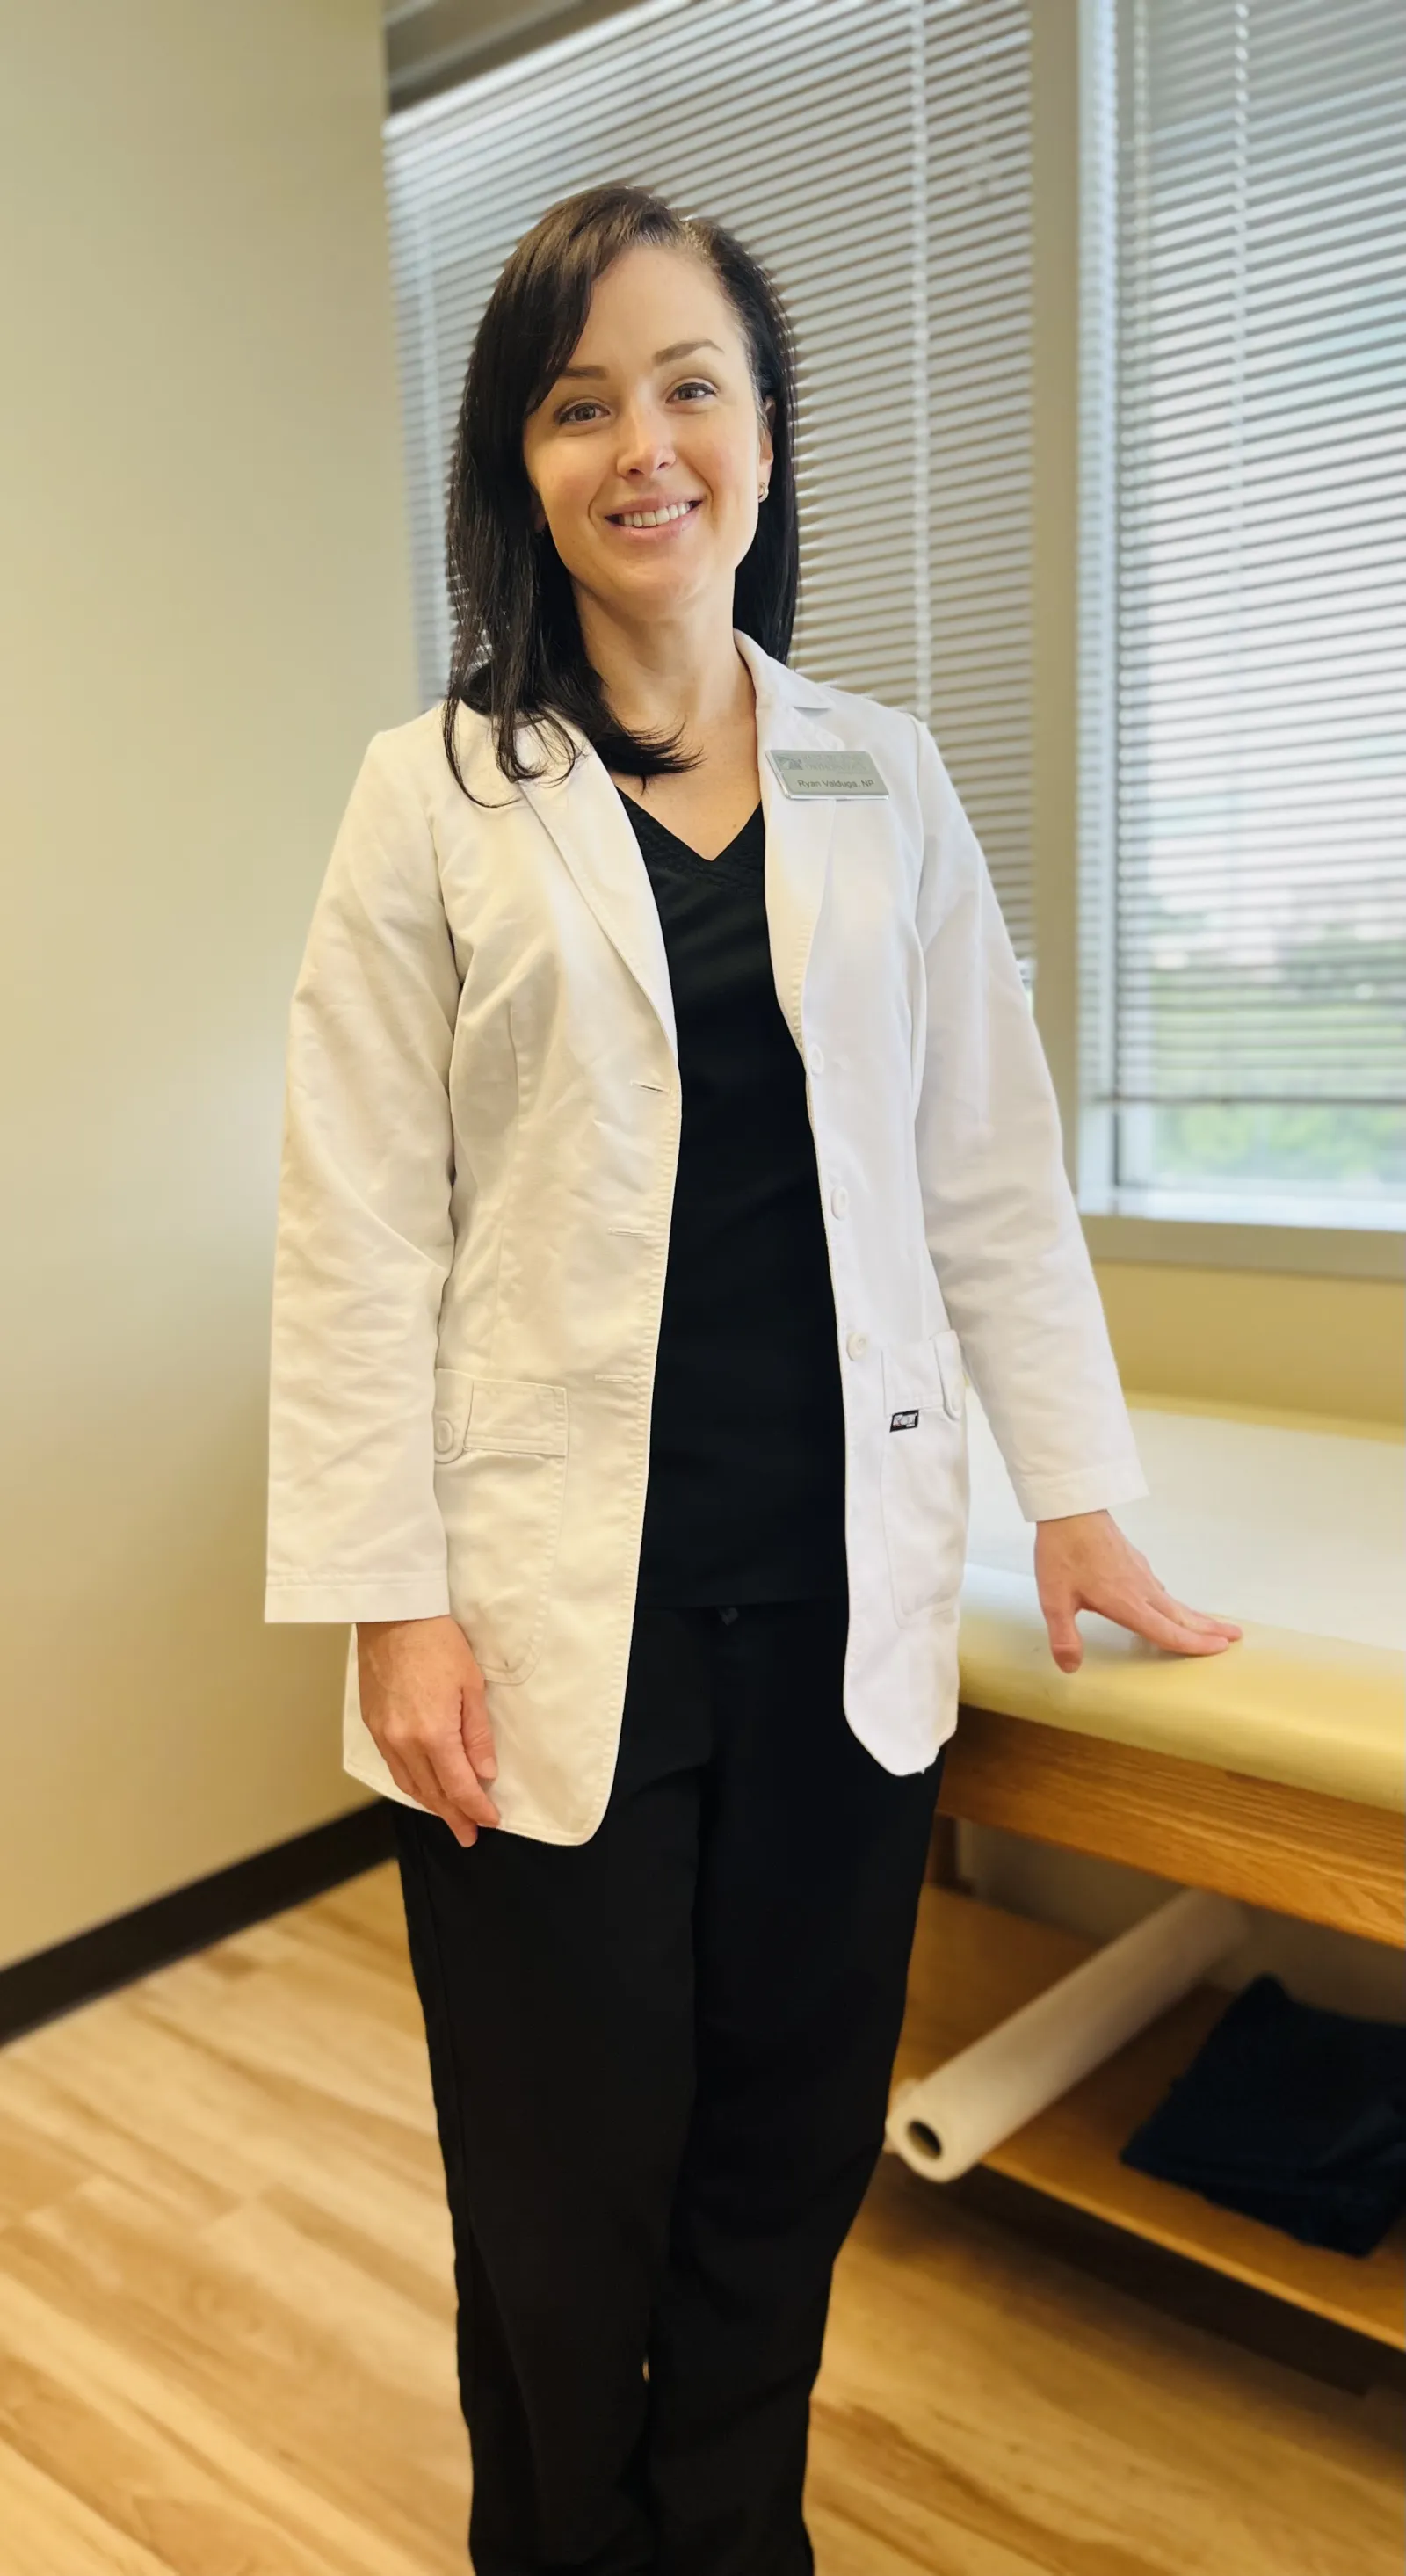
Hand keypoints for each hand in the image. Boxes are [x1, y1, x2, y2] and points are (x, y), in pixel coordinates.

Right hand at [355, 1615, 500, 1845]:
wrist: (393, 1614)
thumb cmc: (438, 1642)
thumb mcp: (472, 1685)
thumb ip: (477, 1734)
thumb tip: (485, 1772)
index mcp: (432, 1733)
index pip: (458, 1786)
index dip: (476, 1808)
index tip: (490, 1822)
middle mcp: (403, 1742)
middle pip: (431, 1792)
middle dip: (453, 1816)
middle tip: (469, 1835)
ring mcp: (384, 1734)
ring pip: (408, 1783)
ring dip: (430, 1804)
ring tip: (449, 1818)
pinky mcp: (372, 1724)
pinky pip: (393, 1766)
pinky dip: (411, 1783)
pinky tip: (422, 1787)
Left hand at [1034, 1510, 1242, 1673]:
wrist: (1070, 1510)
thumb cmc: (1063, 1553)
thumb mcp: (1054, 1600)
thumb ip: (1064, 1636)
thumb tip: (1071, 1667)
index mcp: (1128, 1603)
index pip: (1168, 1632)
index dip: (1194, 1645)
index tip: (1220, 1649)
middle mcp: (1142, 1589)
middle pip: (1183, 1616)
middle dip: (1210, 1629)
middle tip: (1236, 1637)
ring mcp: (1141, 1573)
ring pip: (1174, 1601)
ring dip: (1195, 1616)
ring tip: (1210, 1626)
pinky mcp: (1135, 1561)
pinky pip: (1161, 1588)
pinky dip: (1173, 1602)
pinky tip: (1166, 1602)